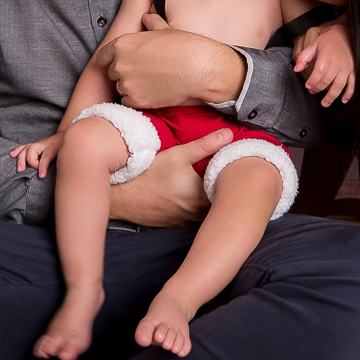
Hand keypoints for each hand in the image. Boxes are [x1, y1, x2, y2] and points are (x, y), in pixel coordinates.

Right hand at [9, 132, 61, 176]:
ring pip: (26, 148)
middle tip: (27, 171)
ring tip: (19, 169)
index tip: (41, 175)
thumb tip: (61, 174)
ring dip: (21, 158)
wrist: (66, 135)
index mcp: (53, 147)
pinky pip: (24, 146)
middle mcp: (43, 144)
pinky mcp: (34, 145)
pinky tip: (12, 155)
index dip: (43, 166)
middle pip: (32, 150)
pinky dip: (17, 150)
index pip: (46, 157)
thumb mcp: (66, 153)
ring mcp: (38, 144)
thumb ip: (63, 162)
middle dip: (29, 161)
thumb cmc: (65, 146)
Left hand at [95, 16, 244, 108]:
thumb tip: (147, 16)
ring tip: (150, 82)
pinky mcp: (137, 100)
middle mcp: (120, 64)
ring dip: (130, 86)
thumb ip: (151, 23)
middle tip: (142, 72)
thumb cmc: (184, 46)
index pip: (102, 55)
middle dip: (124, 72)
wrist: (200, 68)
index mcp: (123, 44)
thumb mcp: (165, 30)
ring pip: (120, 88)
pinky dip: (137, 99)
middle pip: (112, 72)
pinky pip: (128, 102)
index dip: (110, 59)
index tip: (117, 63)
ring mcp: (128, 84)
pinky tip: (152, 92)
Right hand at [110, 129, 230, 226]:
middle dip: (223, 196)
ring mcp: (184, 222)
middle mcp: (195, 214)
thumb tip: (228, 135)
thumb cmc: (149, 175)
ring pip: (204, 215)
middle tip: (227, 183)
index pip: (228, 195)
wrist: (122, 198)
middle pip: (218, 207)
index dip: (234, 185)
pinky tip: (188, 199)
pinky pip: (190, 220)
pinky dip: (193, 210)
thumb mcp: (178, 155)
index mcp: (202, 198)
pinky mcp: (173, 224)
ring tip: (210, 191)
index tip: (236, 176)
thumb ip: (205, 144)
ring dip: (208, 205)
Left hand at [293, 20, 354, 106]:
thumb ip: (303, 57)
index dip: (313, 81)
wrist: (345, 33)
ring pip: (340, 85)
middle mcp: (338, 63)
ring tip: (324, 103)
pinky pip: (352, 84)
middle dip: (318, 88)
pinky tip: (343, 100)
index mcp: (327, 56)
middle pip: (328, 80)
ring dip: (332, 96)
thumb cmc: (327, 40)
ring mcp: (347, 68)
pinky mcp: (353, 70)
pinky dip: (348, 94)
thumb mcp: (313, 45)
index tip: (307, 86)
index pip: (319, 72)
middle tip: (312, 91)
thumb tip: (296, 69)